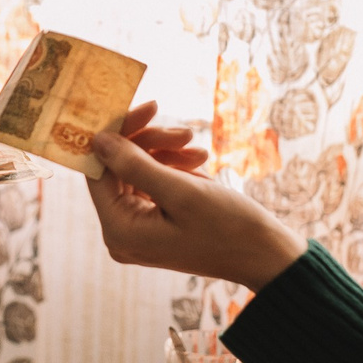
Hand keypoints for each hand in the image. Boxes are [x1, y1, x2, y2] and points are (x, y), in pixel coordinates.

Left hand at [84, 126, 306, 289]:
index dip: (118, 134)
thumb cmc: (228, 227)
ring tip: (200, 152)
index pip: (99, 170)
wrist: (265, 255)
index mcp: (119, 230)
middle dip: (150, 144)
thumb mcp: (181, 191)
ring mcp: (137, 231)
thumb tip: (97, 139)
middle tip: (186, 131)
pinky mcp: (155, 225)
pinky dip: (173, 169)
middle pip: (117, 169)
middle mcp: (121, 234)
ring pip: (136, 173)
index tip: (149, 107)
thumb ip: (134, 165)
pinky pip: (152, 185)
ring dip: (166, 153)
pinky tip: (199, 165)